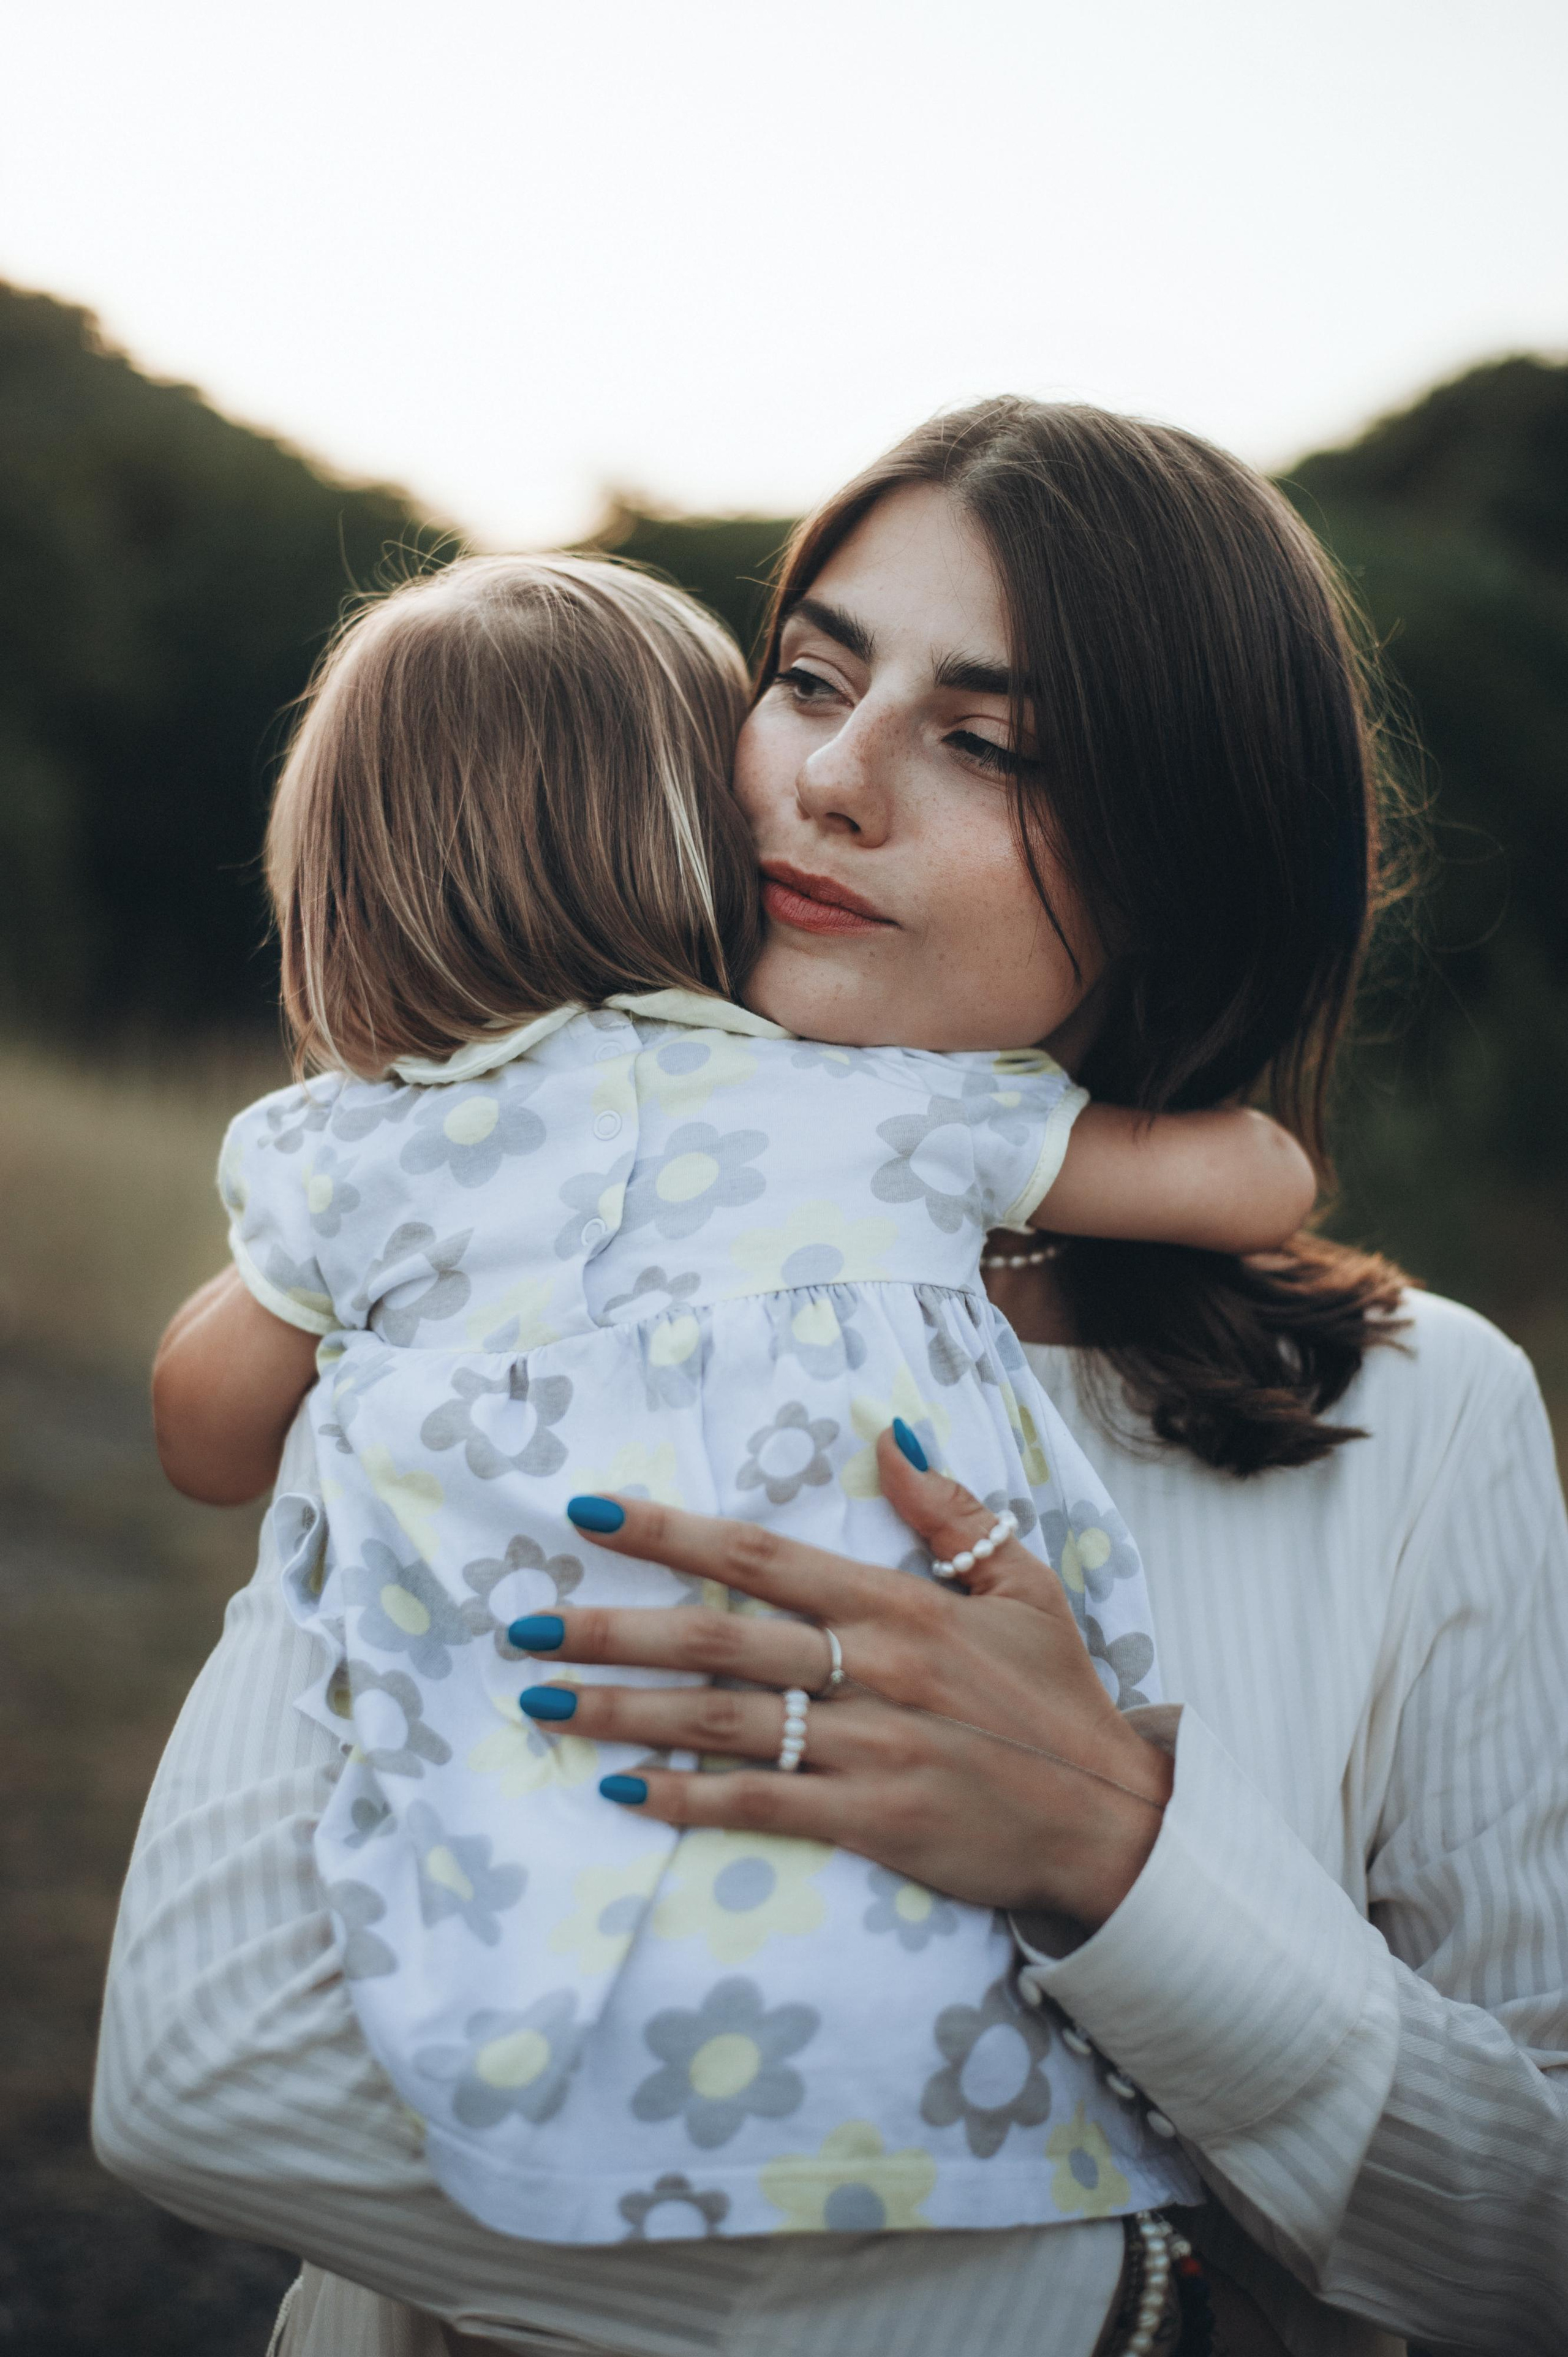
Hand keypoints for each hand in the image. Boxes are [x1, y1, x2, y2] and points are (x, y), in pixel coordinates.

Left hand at [515, 1430, 1171, 1930]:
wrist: (1114, 1819)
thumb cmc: (1058, 1698)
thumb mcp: (1023, 1585)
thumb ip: (948, 1511)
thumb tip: (889, 1432)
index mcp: (900, 1606)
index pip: (761, 1556)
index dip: (669, 1533)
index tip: (587, 1514)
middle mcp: (875, 1669)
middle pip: (721, 1640)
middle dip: (613, 1631)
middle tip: (524, 1627)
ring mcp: (871, 1749)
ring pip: (724, 1725)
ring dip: (625, 1714)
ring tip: (542, 1703)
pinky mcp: (873, 1821)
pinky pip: (761, 1808)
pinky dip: (686, 1801)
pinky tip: (621, 1789)